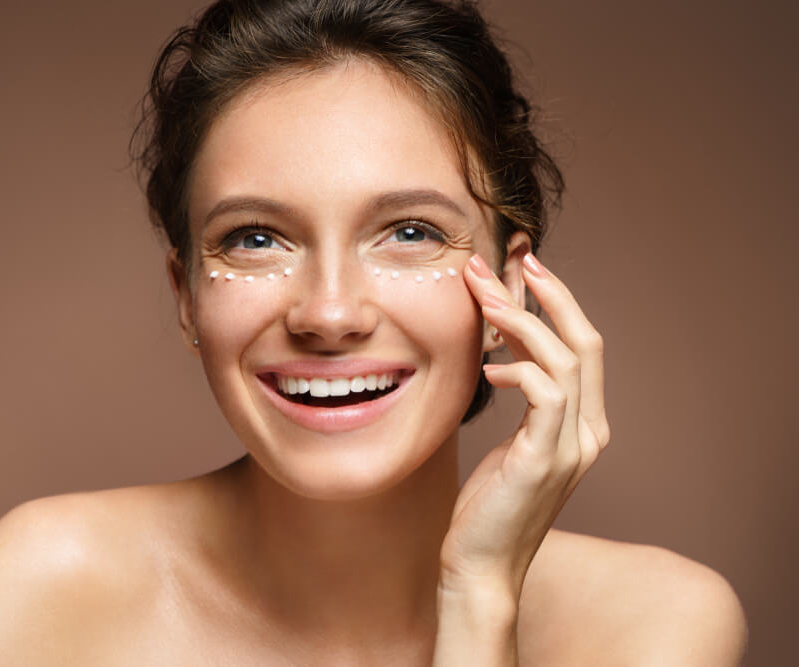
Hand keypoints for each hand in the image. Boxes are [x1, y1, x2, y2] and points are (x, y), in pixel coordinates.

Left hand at [438, 252, 609, 601]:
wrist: (480, 565)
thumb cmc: (488, 504)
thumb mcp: (509, 440)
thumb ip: (520, 398)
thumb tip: (500, 349)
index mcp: (583, 424)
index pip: (582, 347)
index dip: (559, 302)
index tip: (523, 268)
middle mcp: (589, 432)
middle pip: (584, 341)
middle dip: (548, 294)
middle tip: (509, 260)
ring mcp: (572, 447)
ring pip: (565, 359)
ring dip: (521, 320)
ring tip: (480, 298)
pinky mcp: (545, 459)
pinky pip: (544, 393)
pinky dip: (517, 368)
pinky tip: (487, 368)